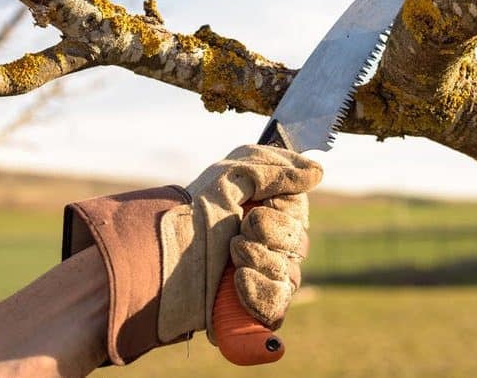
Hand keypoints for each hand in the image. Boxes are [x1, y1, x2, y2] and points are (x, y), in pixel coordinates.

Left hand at [62, 145, 321, 364]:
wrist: (159, 256)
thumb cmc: (191, 212)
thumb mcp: (232, 176)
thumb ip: (277, 168)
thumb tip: (318, 170)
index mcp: (263, 211)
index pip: (299, 214)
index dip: (284, 213)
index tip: (255, 210)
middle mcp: (265, 244)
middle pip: (298, 244)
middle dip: (270, 236)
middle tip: (237, 233)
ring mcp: (260, 277)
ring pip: (291, 275)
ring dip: (261, 262)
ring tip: (232, 259)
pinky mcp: (251, 308)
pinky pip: (278, 305)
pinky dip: (260, 293)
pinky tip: (237, 283)